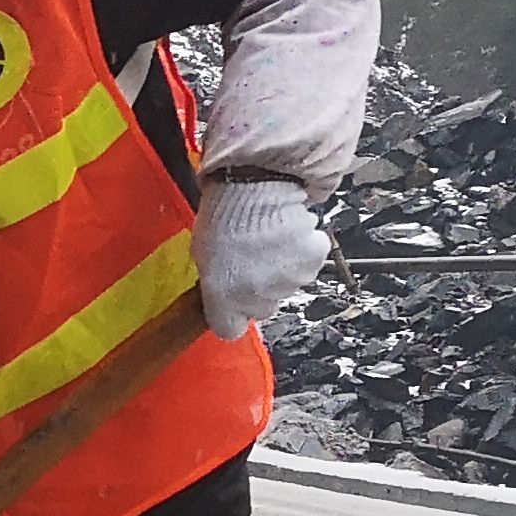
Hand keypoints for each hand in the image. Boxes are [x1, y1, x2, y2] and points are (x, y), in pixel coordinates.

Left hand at [194, 175, 329, 337]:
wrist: (254, 185)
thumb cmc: (222, 215)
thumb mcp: (203, 254)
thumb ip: (215, 284)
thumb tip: (224, 292)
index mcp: (223, 297)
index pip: (230, 331)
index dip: (232, 316)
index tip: (232, 304)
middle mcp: (256, 296)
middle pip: (262, 308)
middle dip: (258, 290)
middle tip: (251, 260)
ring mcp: (288, 281)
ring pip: (287, 286)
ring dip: (281, 268)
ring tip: (268, 240)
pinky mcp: (312, 260)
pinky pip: (308, 263)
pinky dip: (303, 250)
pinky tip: (288, 232)